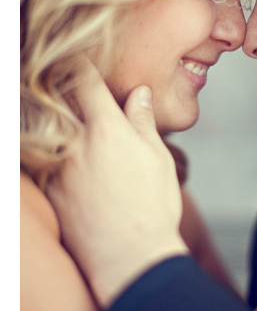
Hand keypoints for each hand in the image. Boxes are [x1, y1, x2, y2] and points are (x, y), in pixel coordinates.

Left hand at [46, 58, 186, 308]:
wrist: (129, 257)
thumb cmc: (153, 207)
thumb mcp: (159, 159)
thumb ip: (143, 122)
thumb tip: (137, 94)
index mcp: (107, 129)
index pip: (84, 80)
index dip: (78, 63)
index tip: (75, 53)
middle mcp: (76, 143)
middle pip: (56, 100)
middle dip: (58, 85)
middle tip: (58, 73)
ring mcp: (57, 168)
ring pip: (45, 130)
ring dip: (52, 119)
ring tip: (65, 121)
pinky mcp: (49, 192)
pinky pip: (43, 161)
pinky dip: (49, 151)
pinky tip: (64, 157)